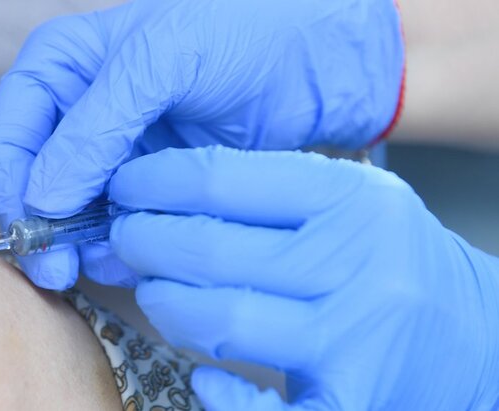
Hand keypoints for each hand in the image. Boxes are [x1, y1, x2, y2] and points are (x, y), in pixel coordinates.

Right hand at [0, 0, 403, 288]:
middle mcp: (77, 116)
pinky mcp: (149, 188)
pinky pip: (118, 230)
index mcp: (60, 69)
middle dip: (47, 230)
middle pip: (35, 188)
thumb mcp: (159, 61)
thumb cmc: (240, 31)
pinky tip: (137, 257)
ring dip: (85, 247)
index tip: (35, 233)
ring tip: (112, 262)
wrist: (313, 61)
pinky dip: (122, 249)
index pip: (8, 140)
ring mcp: (114, 157)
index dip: (13, 190)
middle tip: (61, 271)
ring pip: (75, 218)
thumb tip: (42, 198)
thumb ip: (94, 127)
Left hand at [109, 146, 498, 408]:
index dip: (153, 182)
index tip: (123, 188)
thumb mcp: (353, 203)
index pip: (220, 180)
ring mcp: (354, 338)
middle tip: (124, 239)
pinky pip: (259, 407)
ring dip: (165, 306)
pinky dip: (218, 392)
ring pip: (219, 321)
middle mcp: (355, 263)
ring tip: (156, 293)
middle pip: (207, 249)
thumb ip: (273, 195)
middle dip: (142, 242)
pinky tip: (204, 374)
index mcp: (350, 200)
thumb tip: (166, 195)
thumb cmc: (397, 262)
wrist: (479, 338)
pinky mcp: (351, 402)